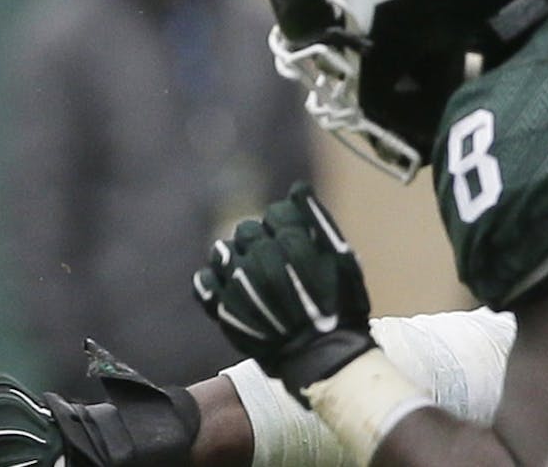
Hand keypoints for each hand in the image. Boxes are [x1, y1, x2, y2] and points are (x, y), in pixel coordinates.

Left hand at [192, 181, 374, 403]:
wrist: (323, 358)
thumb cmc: (339, 308)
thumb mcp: (343, 262)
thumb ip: (318, 222)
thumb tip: (298, 188)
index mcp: (294, 244)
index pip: (276, 213)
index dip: (284, 224)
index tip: (292, 239)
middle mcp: (261, 260)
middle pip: (248, 230)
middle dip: (261, 241)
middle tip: (276, 262)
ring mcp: (238, 285)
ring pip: (222, 252)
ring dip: (235, 258)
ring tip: (253, 276)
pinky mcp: (222, 309)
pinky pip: (204, 283)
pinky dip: (213, 281)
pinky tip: (231, 288)